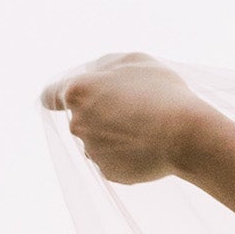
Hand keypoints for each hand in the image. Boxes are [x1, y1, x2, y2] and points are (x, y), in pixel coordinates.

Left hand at [43, 53, 215, 184]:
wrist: (185, 135)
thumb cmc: (162, 93)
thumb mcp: (135, 61)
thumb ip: (105, 66)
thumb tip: (94, 75)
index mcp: (78, 92)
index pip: (49, 97)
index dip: (57, 99)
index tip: (63, 103)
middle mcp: (78, 123)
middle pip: (81, 119)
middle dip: (100, 116)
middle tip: (132, 110)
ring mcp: (92, 151)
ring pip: (97, 142)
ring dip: (114, 136)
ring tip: (146, 130)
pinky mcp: (108, 172)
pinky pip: (113, 162)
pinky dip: (127, 156)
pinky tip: (148, 148)